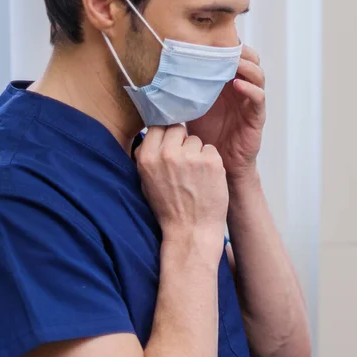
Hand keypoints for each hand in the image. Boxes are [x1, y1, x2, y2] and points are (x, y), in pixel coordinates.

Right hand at [135, 125, 228, 256]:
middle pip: (178, 128)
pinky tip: (207, 177)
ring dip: (197, 152)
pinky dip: (211, 160)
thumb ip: (148, 154)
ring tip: (195, 174)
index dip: (166, 134)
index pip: (158, 125)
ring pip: (196, 139)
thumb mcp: (146, 180)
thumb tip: (153, 131)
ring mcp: (190, 156)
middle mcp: (167, 154)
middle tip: (185, 162)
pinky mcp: (211, 161)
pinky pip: (211, 149)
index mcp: (147, 157)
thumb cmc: (169, 207)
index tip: (171, 144)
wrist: (191, 231)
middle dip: (182, 141)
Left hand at [187, 45, 264, 178]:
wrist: (217, 163)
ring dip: (247, 65)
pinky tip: (237, 84)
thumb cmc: (203, 135)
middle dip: (240, 50)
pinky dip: (250, 89)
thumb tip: (157, 70)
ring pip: (258, 75)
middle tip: (226, 44)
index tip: (212, 35)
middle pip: (249, 59)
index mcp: (226, 82)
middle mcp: (241, 88)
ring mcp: (250, 101)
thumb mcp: (191, 105)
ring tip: (234, 60)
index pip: (232, 56)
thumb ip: (184, 88)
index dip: (226, 44)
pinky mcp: (256, 117)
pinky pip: (259, 98)